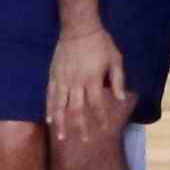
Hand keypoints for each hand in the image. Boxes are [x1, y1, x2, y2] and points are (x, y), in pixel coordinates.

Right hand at [48, 28, 130, 152]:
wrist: (79, 28)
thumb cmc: (101, 43)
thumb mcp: (115, 59)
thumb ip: (117, 80)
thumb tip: (120, 99)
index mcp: (92, 80)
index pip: (97, 105)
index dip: (100, 118)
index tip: (104, 130)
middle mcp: (76, 83)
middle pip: (77, 110)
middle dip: (81, 127)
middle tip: (85, 141)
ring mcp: (62, 81)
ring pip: (60, 106)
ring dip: (62, 123)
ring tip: (62, 137)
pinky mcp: (53, 76)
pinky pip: (50, 96)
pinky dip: (50, 108)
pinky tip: (50, 119)